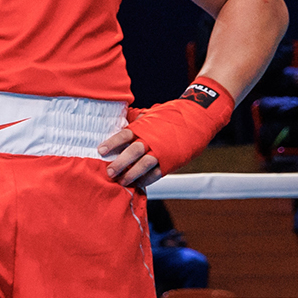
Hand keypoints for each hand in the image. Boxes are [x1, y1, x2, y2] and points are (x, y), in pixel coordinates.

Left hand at [105, 78, 233, 185]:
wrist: (197, 117)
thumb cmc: (172, 115)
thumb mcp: (152, 115)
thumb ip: (137, 122)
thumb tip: (120, 122)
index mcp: (144, 127)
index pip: (124, 135)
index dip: (111, 143)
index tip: (100, 151)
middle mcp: (152, 139)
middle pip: (132, 152)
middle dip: (119, 163)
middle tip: (109, 172)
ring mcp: (163, 151)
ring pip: (144, 165)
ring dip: (131, 175)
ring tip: (121, 181)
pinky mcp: (172, 161)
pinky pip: (157, 173)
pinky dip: (147, 179)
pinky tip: (138, 183)